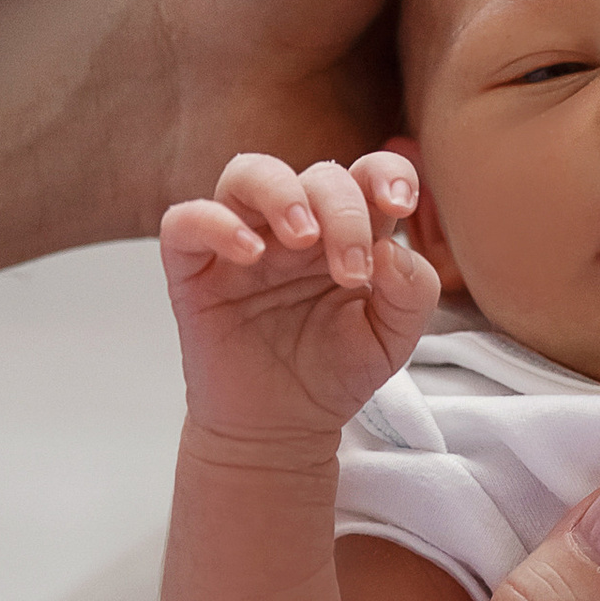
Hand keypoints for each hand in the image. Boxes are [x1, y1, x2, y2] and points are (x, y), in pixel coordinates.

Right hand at [162, 150, 437, 446]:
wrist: (281, 428)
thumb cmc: (335, 371)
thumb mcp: (392, 340)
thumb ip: (412, 292)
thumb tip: (393, 248)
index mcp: (346, 231)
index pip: (367, 173)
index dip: (387, 172)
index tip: (401, 205)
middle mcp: (294, 226)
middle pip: (318, 176)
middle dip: (344, 213)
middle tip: (352, 271)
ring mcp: (241, 241)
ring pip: (248, 173)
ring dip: (281, 193)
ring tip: (302, 237)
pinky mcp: (194, 269)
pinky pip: (187, 221)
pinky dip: (216, 223)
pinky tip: (249, 254)